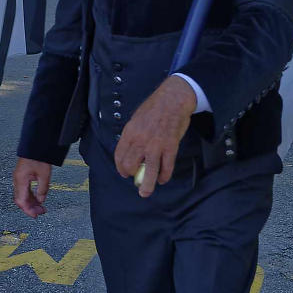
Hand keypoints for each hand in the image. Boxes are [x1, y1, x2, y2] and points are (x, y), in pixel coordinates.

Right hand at [13, 157, 52, 217]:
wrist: (36, 145)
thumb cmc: (38, 157)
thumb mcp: (44, 174)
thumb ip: (42, 189)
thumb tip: (41, 201)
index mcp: (20, 180)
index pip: (21, 200)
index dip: (28, 210)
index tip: (35, 215)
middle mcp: (17, 181)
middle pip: (21, 199)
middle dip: (31, 207)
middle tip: (41, 212)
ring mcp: (19, 179)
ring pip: (23, 195)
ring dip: (31, 202)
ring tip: (42, 207)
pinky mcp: (22, 176)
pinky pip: (25, 190)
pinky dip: (31, 196)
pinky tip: (38, 199)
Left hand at [114, 75, 197, 198]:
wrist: (173, 100)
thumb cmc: (154, 108)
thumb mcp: (136, 119)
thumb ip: (132, 135)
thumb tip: (129, 150)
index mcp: (129, 133)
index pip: (119, 155)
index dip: (120, 168)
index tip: (124, 173)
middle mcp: (140, 140)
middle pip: (131, 166)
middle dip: (132, 176)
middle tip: (136, 180)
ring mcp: (156, 145)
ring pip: (149, 171)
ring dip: (147, 186)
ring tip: (146, 192)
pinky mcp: (170, 147)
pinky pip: (166, 167)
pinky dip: (164, 176)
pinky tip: (163, 179)